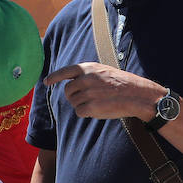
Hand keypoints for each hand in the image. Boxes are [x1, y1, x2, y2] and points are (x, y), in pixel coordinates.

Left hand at [43, 63, 162, 121]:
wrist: (137, 95)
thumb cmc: (121, 84)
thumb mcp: (103, 71)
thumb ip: (86, 75)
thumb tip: (71, 84)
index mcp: (89, 68)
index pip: (65, 71)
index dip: (54, 77)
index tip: (46, 82)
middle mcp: (86, 79)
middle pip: (68, 91)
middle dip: (73, 97)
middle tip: (86, 99)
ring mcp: (88, 93)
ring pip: (73, 102)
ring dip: (81, 105)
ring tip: (97, 102)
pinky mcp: (91, 107)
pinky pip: (79, 112)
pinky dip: (86, 113)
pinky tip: (98, 110)